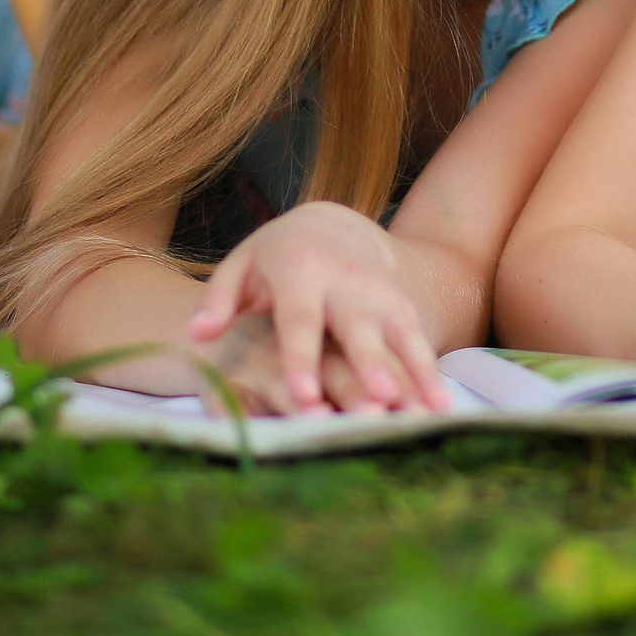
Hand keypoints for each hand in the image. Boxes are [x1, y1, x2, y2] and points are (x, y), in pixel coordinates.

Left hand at [185, 201, 451, 413]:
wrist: (330, 224)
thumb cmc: (275, 258)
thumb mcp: (241, 267)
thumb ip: (218, 299)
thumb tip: (196, 335)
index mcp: (299, 269)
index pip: (300, 318)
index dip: (302, 358)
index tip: (304, 396)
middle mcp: (345, 279)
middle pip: (357, 326)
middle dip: (369, 365)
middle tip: (378, 402)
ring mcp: (378, 290)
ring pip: (398, 332)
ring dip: (413, 371)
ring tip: (426, 411)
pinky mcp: (400, 303)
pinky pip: (417, 338)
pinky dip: (429, 372)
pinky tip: (440, 408)